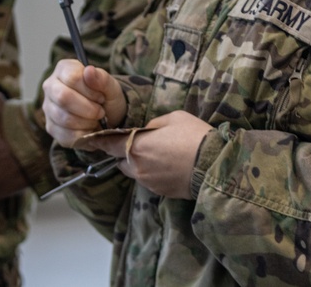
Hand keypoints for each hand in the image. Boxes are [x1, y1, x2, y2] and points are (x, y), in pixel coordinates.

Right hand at [42, 59, 125, 147]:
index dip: (90, 90)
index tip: (101, 97)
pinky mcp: (51, 127)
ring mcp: (48, 108)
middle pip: (63, 97)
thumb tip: (89, 70)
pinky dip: (83, 134)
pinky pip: (65, 135)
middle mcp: (51, 86)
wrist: (107, 117)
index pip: (72, 77)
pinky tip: (89, 128)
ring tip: (96, 119)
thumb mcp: (111, 87)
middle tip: (100, 111)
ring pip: (64, 118)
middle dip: (88, 108)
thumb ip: (102, 79)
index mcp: (64, 69)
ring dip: (87, 121)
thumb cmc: (106, 97)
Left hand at [90, 110, 211, 199]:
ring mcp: (148, 182)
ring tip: (161, 155)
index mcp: (136, 146)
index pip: (108, 144)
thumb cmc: (195, 136)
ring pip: (135, 172)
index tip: (94, 138)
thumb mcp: (174, 118)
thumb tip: (146, 130)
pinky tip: (170, 166)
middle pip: (120, 161)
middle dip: (125, 153)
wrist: (216, 166)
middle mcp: (137, 167)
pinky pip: (149, 180)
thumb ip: (153, 124)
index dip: (101, 140)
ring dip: (140, 164)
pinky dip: (154, 173)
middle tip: (143, 144)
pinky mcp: (160, 192)